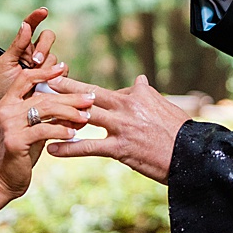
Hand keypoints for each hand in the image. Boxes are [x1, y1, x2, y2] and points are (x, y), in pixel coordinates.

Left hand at [0, 8, 61, 99]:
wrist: (16, 112)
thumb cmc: (6, 88)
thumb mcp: (6, 64)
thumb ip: (16, 45)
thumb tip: (25, 25)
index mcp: (23, 47)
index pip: (31, 26)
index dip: (37, 17)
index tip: (43, 11)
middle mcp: (38, 53)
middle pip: (48, 38)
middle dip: (43, 47)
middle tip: (34, 61)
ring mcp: (49, 65)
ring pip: (55, 56)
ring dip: (46, 67)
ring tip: (36, 81)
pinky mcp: (58, 77)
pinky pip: (63, 70)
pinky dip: (56, 76)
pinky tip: (47, 85)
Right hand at [0, 75, 95, 198]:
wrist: (2, 179)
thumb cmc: (22, 152)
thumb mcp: (34, 128)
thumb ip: (49, 114)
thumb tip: (78, 105)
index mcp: (8, 102)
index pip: (26, 78)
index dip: (45, 72)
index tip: (63, 67)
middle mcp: (6, 109)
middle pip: (43, 95)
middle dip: (70, 97)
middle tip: (90, 99)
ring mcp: (9, 124)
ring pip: (45, 109)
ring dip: (70, 112)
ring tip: (86, 117)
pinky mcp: (15, 140)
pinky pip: (43, 130)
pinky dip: (61, 130)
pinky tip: (73, 133)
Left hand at [49, 75, 190, 183]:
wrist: (192, 153)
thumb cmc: (181, 131)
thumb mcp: (165, 106)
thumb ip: (146, 94)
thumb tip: (139, 80)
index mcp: (137, 94)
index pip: (106, 90)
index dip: (85, 89)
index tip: (68, 82)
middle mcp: (126, 106)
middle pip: (89, 93)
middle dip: (65, 86)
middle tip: (45, 78)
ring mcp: (121, 127)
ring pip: (84, 115)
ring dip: (60, 112)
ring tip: (40, 111)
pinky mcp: (120, 148)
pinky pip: (88, 147)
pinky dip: (68, 148)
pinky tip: (52, 150)